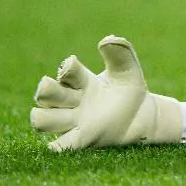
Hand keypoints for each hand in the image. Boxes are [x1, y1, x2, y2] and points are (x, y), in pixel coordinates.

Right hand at [30, 36, 182, 150]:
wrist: (142, 117)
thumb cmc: (129, 91)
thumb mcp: (128, 70)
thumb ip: (120, 53)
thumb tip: (107, 39)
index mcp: (81, 81)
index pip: (65, 72)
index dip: (67, 68)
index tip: (73, 65)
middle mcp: (72, 101)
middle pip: (44, 94)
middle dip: (46, 90)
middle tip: (68, 92)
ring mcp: (74, 121)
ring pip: (42, 121)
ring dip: (46, 117)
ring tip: (69, 114)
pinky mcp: (81, 140)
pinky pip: (59, 146)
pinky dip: (58, 145)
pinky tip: (67, 138)